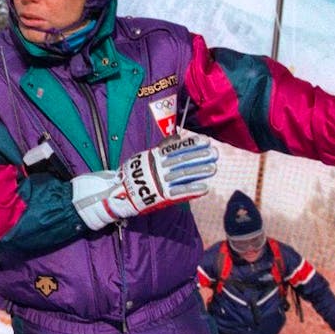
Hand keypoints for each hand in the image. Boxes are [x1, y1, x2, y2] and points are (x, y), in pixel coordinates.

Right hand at [71, 135, 217, 229]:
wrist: (119, 193)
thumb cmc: (135, 174)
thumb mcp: (146, 157)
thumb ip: (162, 148)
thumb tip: (176, 137)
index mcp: (154, 157)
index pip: (175, 148)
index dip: (191, 145)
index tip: (206, 141)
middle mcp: (157, 168)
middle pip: (181, 160)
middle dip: (199, 157)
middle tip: (214, 153)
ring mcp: (160, 182)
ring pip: (182, 175)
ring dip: (198, 172)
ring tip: (213, 169)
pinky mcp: (161, 196)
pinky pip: (179, 193)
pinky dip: (191, 190)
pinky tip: (204, 188)